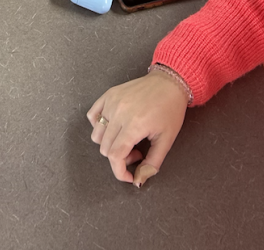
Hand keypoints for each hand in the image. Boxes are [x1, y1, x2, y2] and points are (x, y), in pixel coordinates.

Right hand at [87, 72, 188, 186]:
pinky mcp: (108, 94)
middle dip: (119, 158)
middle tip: (136, 152)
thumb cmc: (170, 110)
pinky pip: (93, 115)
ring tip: (127, 139)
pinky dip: (99, 126)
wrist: (169, 82)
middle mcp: (118, 113)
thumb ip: (152, 164)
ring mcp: (111, 102)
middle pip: (105, 148)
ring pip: (97, 134)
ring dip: (109, 144)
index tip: (130, 175)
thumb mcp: (166, 140)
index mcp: (134, 125)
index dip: (120, 172)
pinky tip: (114, 127)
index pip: (115, 156)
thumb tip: (138, 181)